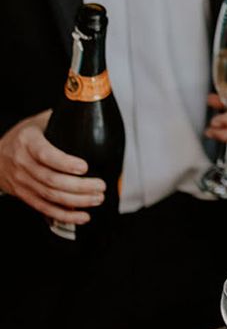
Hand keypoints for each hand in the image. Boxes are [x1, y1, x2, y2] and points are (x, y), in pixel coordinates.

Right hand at [0, 110, 104, 224]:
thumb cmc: (23, 138)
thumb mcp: (37, 122)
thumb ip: (59, 120)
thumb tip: (88, 111)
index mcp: (27, 142)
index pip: (45, 154)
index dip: (65, 163)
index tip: (85, 167)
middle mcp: (23, 163)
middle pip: (53, 180)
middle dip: (80, 186)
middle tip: (101, 186)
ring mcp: (23, 181)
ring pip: (51, 196)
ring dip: (78, 201)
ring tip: (97, 198)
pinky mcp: (25, 196)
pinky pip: (46, 209)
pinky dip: (65, 215)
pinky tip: (83, 216)